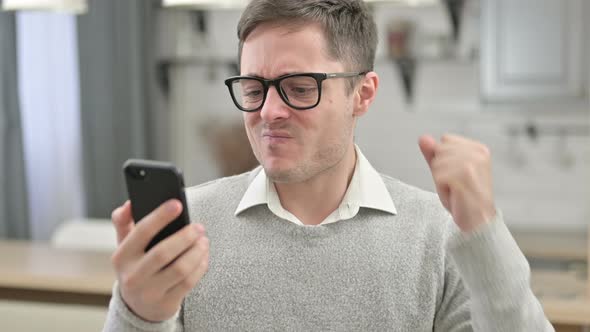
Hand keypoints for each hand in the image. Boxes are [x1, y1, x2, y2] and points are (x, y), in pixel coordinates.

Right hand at [110, 199, 208, 321]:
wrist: (137, 307)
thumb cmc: (135, 268)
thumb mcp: (125, 247)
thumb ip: (124, 223)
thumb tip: (129, 204)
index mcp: (122, 257)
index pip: (141, 232)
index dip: (160, 216)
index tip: (177, 205)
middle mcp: (133, 275)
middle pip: (163, 252)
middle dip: (185, 237)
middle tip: (199, 227)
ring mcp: (150, 292)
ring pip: (180, 269)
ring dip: (197, 252)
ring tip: (203, 241)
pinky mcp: (166, 303)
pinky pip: (189, 282)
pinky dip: (200, 266)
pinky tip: (203, 257)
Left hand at [419, 134, 495, 232]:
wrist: (478, 221)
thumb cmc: (464, 197)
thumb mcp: (446, 171)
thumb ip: (434, 153)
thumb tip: (423, 138)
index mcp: (478, 149)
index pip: (445, 140)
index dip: (445, 159)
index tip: (458, 174)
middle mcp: (478, 154)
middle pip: (440, 150)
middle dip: (441, 169)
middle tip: (457, 184)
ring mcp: (472, 164)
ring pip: (437, 163)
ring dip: (441, 179)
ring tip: (456, 189)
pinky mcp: (464, 176)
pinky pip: (438, 176)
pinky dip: (442, 187)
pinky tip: (455, 194)